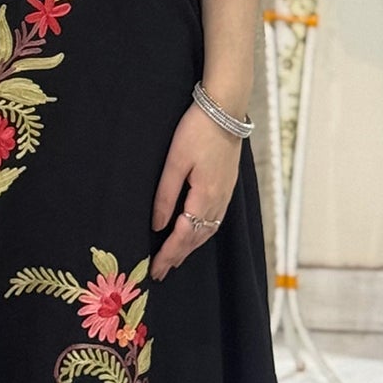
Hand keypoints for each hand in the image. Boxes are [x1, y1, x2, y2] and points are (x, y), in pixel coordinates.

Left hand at [149, 100, 241, 279]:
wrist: (225, 110)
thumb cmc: (196, 131)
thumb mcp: (175, 161)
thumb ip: (165, 195)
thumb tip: (157, 225)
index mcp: (204, 196)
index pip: (184, 236)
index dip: (168, 254)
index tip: (155, 270)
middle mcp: (219, 201)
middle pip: (197, 239)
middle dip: (178, 256)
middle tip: (161, 272)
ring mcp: (226, 195)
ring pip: (207, 231)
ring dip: (190, 248)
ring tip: (174, 259)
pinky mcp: (227, 187)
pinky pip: (214, 220)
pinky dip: (202, 234)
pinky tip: (194, 234)